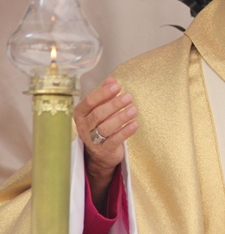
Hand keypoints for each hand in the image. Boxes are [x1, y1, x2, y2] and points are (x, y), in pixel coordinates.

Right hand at [74, 77, 137, 208]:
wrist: (100, 153)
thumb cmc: (100, 125)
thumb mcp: (101, 108)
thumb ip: (105, 94)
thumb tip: (112, 79)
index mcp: (80, 114)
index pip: (89, 102)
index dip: (103, 93)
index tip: (118, 86)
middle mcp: (84, 127)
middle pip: (98, 114)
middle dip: (114, 104)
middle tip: (129, 97)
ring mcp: (92, 141)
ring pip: (106, 127)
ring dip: (121, 117)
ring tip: (134, 109)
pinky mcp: (103, 151)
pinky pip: (114, 140)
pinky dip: (125, 132)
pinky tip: (135, 124)